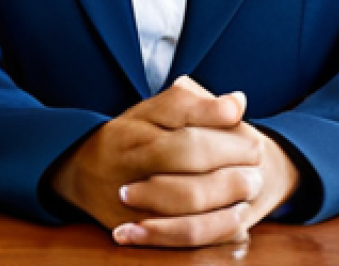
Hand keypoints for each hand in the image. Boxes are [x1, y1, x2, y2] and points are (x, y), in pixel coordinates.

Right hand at [49, 76, 298, 248]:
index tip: (246, 124)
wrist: (81, 172)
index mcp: (135, 129)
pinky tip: (236, 219)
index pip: (180, 116)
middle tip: (257, 157)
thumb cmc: (131, 137)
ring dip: (227, 194)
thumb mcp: (152, 111)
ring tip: (251, 185)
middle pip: (185, 156)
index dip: (218, 120)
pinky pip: (182, 238)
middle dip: (228, 157)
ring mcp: (129, 200)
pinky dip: (215, 230)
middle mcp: (129, 162)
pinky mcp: (135, 232)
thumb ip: (193, 103)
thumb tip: (238, 102)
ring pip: (185, 202)